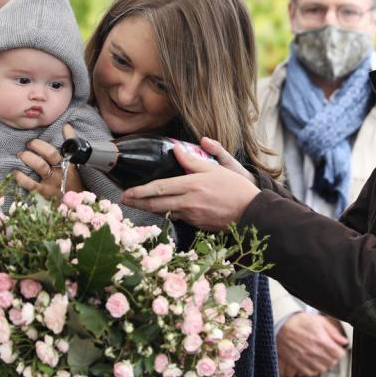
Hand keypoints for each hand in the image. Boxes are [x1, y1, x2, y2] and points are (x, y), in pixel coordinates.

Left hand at [15, 124, 74, 198]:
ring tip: (21, 154)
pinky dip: (21, 178)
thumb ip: (71, 144)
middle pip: (51, 154)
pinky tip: (15, 172)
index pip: (62, 147)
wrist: (75, 204)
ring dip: (29, 158)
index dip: (51, 140)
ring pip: (41, 166)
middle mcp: (62, 172)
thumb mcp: (75, 163)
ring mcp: (53, 183)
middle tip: (28, 144)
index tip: (37, 138)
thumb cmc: (73, 180)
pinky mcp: (45, 194)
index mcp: (69, 163)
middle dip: (37, 146)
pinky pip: (32, 184)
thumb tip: (66, 125)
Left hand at [122, 138, 259, 230]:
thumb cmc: (235, 188)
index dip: (140, 192)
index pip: (159, 189)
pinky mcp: (198, 226)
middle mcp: (188, 203)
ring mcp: (192, 217)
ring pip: (165, 213)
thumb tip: (177, 150)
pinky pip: (179, 218)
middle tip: (124, 201)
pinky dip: (168, 213)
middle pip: (156, 205)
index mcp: (191, 186)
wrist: (252, 212)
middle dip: (138, 203)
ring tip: (138, 204)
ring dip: (151, 209)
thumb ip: (193, 161)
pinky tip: (164, 209)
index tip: (127, 192)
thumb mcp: (215, 168)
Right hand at [277, 312, 347, 376]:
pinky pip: (310, 373)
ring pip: (322, 369)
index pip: (339, 354)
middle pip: (332, 362)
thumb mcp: (319, 321)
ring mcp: (305, 359)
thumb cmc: (299, 322)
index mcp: (322, 341)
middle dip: (333, 357)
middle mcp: (314, 352)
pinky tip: (313, 362)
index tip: (337, 348)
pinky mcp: (297, 364)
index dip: (340, 351)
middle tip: (329, 351)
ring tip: (321, 357)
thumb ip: (333, 332)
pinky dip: (314, 369)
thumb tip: (343, 341)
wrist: (281, 326)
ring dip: (324, 364)